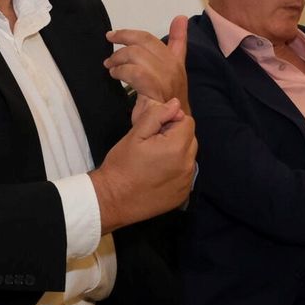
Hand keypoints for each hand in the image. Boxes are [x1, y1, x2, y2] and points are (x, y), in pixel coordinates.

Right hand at [90, 97, 195, 232]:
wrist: (113, 200)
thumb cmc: (121, 165)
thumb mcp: (135, 135)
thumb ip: (157, 116)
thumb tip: (175, 104)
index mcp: (177, 147)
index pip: (187, 121)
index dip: (170, 121)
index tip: (154, 131)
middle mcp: (187, 164)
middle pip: (190, 139)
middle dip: (176, 136)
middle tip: (153, 144)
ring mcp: (187, 181)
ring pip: (189, 156)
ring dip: (177, 153)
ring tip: (154, 160)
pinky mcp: (183, 194)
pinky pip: (185, 174)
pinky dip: (176, 170)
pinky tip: (158, 174)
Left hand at [105, 16, 189, 111]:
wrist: (168, 129)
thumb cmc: (165, 103)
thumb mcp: (168, 72)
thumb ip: (175, 45)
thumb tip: (180, 18)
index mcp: (176, 62)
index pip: (167, 36)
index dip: (146, 30)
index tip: (117, 32)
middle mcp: (174, 68)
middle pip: (144, 40)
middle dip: (123, 40)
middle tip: (109, 50)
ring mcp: (166, 79)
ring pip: (137, 55)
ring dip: (118, 58)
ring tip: (110, 66)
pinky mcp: (156, 90)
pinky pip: (135, 72)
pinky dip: (121, 71)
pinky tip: (114, 75)